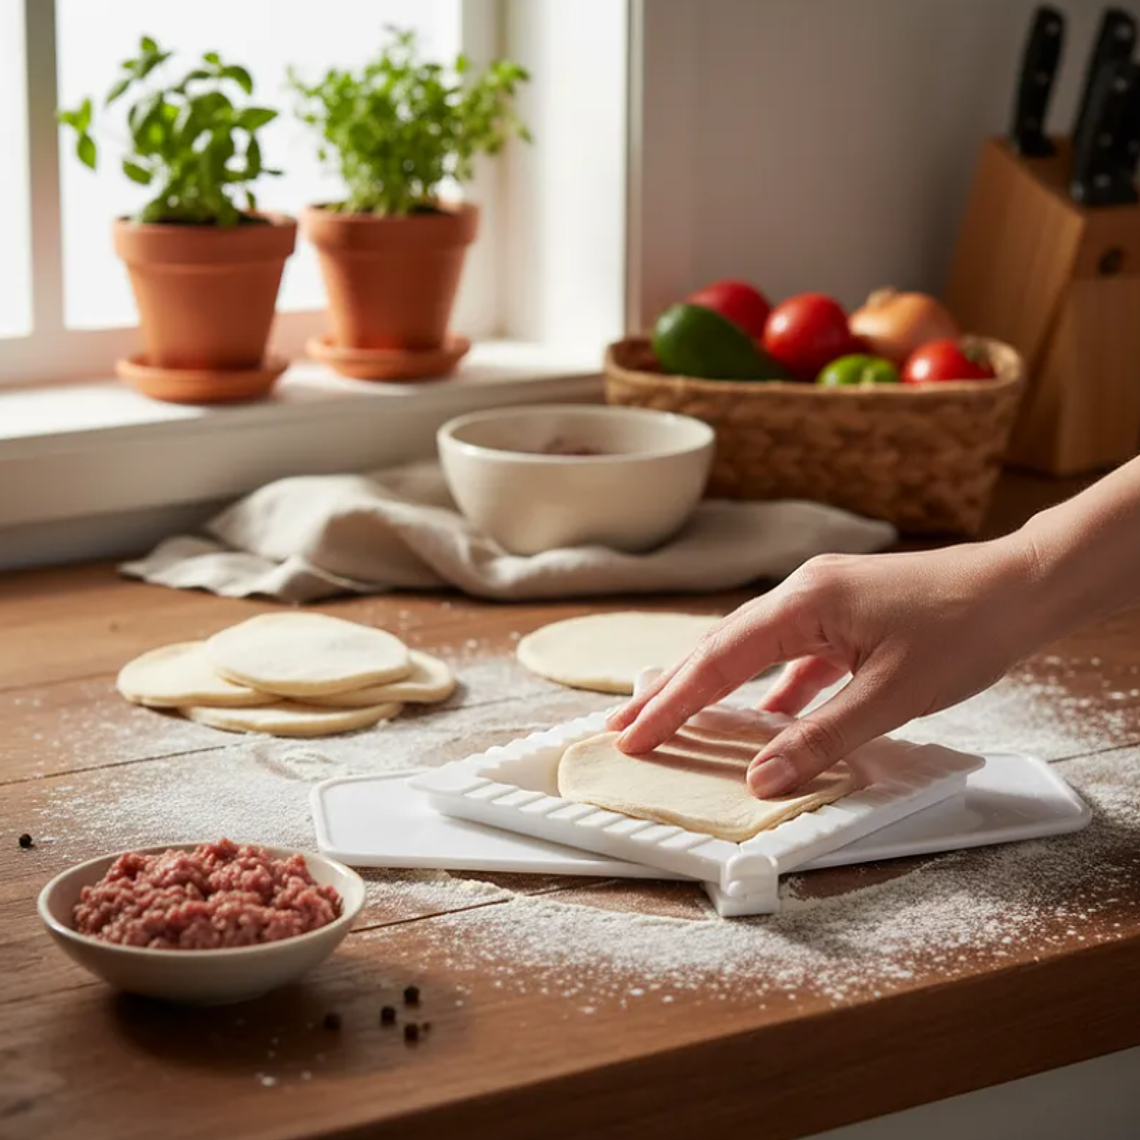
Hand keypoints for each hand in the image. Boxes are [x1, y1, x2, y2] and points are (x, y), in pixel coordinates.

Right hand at [607, 536, 1045, 797]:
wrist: (1021, 587)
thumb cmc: (965, 629)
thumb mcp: (891, 696)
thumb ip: (821, 738)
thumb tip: (762, 778)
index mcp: (805, 602)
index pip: (720, 660)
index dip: (673, 704)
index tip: (633, 736)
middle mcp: (803, 595)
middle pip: (720, 648)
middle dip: (672, 691)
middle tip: (625, 728)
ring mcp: (822, 604)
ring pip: (751, 652)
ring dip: (713, 689)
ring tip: (672, 720)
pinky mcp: (843, 619)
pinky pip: (789, 657)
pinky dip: (768, 690)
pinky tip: (760, 718)